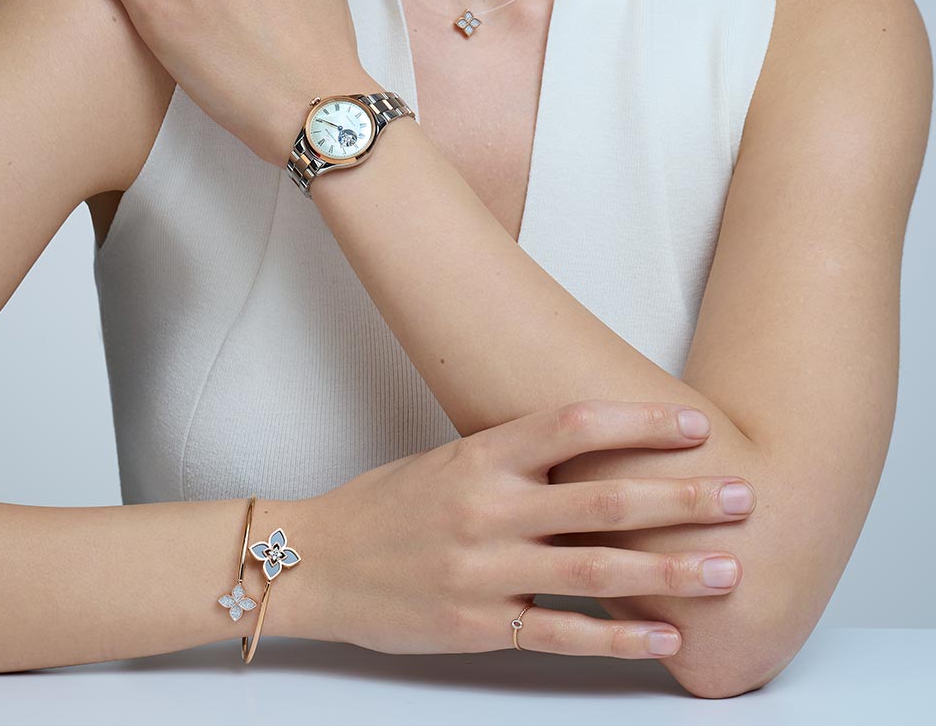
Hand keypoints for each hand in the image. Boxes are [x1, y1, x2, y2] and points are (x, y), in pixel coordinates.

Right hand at [306, 398, 755, 657]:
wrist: (318, 563)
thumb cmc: (386, 505)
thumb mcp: (447, 459)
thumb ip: (515, 459)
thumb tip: (591, 450)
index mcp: (482, 456)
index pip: (574, 424)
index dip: (640, 423)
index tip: (696, 424)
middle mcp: (490, 507)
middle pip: (604, 499)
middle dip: (682, 499)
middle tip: (743, 497)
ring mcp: (487, 569)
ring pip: (596, 569)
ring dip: (670, 571)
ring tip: (727, 571)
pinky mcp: (482, 625)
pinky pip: (563, 633)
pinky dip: (619, 637)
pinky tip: (665, 636)